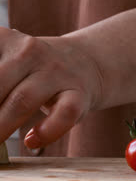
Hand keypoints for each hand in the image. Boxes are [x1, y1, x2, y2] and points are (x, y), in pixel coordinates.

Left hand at [0, 28, 101, 148]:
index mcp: (4, 39)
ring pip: (23, 100)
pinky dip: (47, 131)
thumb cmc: (30, 69)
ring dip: (2, 127)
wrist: (81, 62)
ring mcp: (56, 72)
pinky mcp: (78, 94)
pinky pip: (64, 114)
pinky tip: (31, 141)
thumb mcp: (3, 59)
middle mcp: (30, 51)